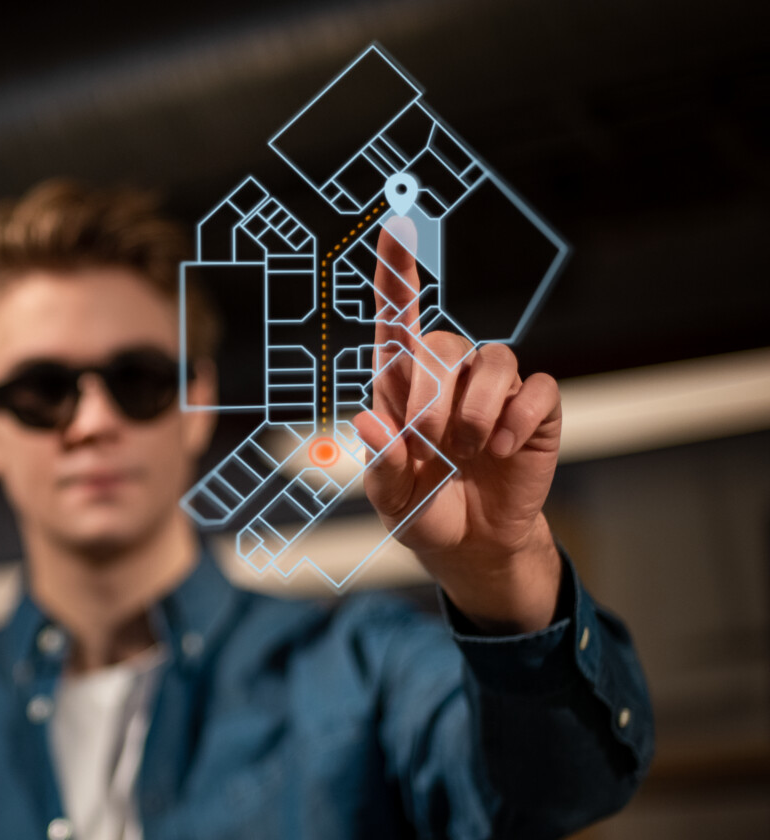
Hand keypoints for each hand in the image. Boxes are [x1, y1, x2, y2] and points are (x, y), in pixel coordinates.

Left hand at [351, 217, 561, 632]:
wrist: (472, 544)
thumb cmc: (423, 510)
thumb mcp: (390, 499)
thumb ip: (380, 465)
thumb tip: (368, 422)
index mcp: (400, 385)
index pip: (397, 316)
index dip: (396, 271)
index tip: (395, 227)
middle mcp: (448, 375)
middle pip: (443, 343)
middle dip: (432, 398)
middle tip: (433, 446)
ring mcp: (494, 389)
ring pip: (495, 358)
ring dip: (477, 410)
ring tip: (469, 452)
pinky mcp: (534, 409)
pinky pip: (538, 389)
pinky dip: (518, 421)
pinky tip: (502, 452)